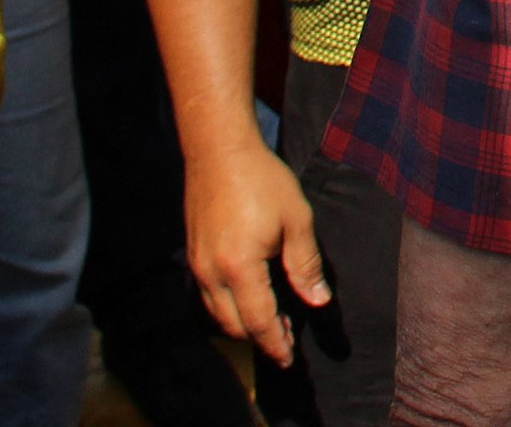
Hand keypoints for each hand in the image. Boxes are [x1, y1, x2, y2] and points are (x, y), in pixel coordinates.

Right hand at [185, 137, 329, 368]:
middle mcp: (212, 274)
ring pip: (217, 313)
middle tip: (286, 340)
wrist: (219, 151)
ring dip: (242, 324)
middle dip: (260, 338)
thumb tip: (318, 300)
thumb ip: (305, 264)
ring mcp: (197, 265)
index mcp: (240, 268)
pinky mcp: (192, 254)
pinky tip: (247, 298)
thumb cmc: (263, 180)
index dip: (276, 343)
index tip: (289, 360)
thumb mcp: (296, 219)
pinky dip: (227, 307)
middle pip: (234, 325)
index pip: (259, 321)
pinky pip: (208, 295)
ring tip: (271, 322)